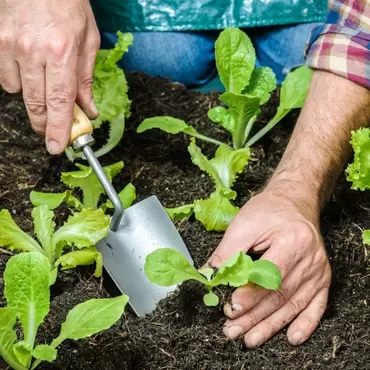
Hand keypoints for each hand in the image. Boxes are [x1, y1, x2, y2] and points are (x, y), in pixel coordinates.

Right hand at [0, 0, 99, 153]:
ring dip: (32, 96)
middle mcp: (33, 52)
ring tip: (43, 80)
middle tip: (52, 131)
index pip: (59, 102)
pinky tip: (27, 67)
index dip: (58, 129)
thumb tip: (88, 110)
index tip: (57, 147)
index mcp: (62, 52)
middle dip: (44, 124)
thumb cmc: (67, 2)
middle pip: (36, 105)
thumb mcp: (88, 39)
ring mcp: (9, 46)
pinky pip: (3, 76)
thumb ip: (86, 79)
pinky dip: (16, 79)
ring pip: (17, 92)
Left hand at [209, 187, 330, 346]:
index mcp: (292, 240)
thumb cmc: (268, 210)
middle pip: (280, 294)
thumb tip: (210, 276)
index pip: (270, 274)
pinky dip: (305, 324)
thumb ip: (228, 252)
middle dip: (254, 316)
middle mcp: (310, 259)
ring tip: (249, 338)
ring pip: (292, 305)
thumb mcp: (243, 224)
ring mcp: (318, 271)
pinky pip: (316, 306)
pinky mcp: (322, 278)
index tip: (232, 307)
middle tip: (232, 329)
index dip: (251, 294)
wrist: (294, 202)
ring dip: (270, 325)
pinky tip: (292, 337)